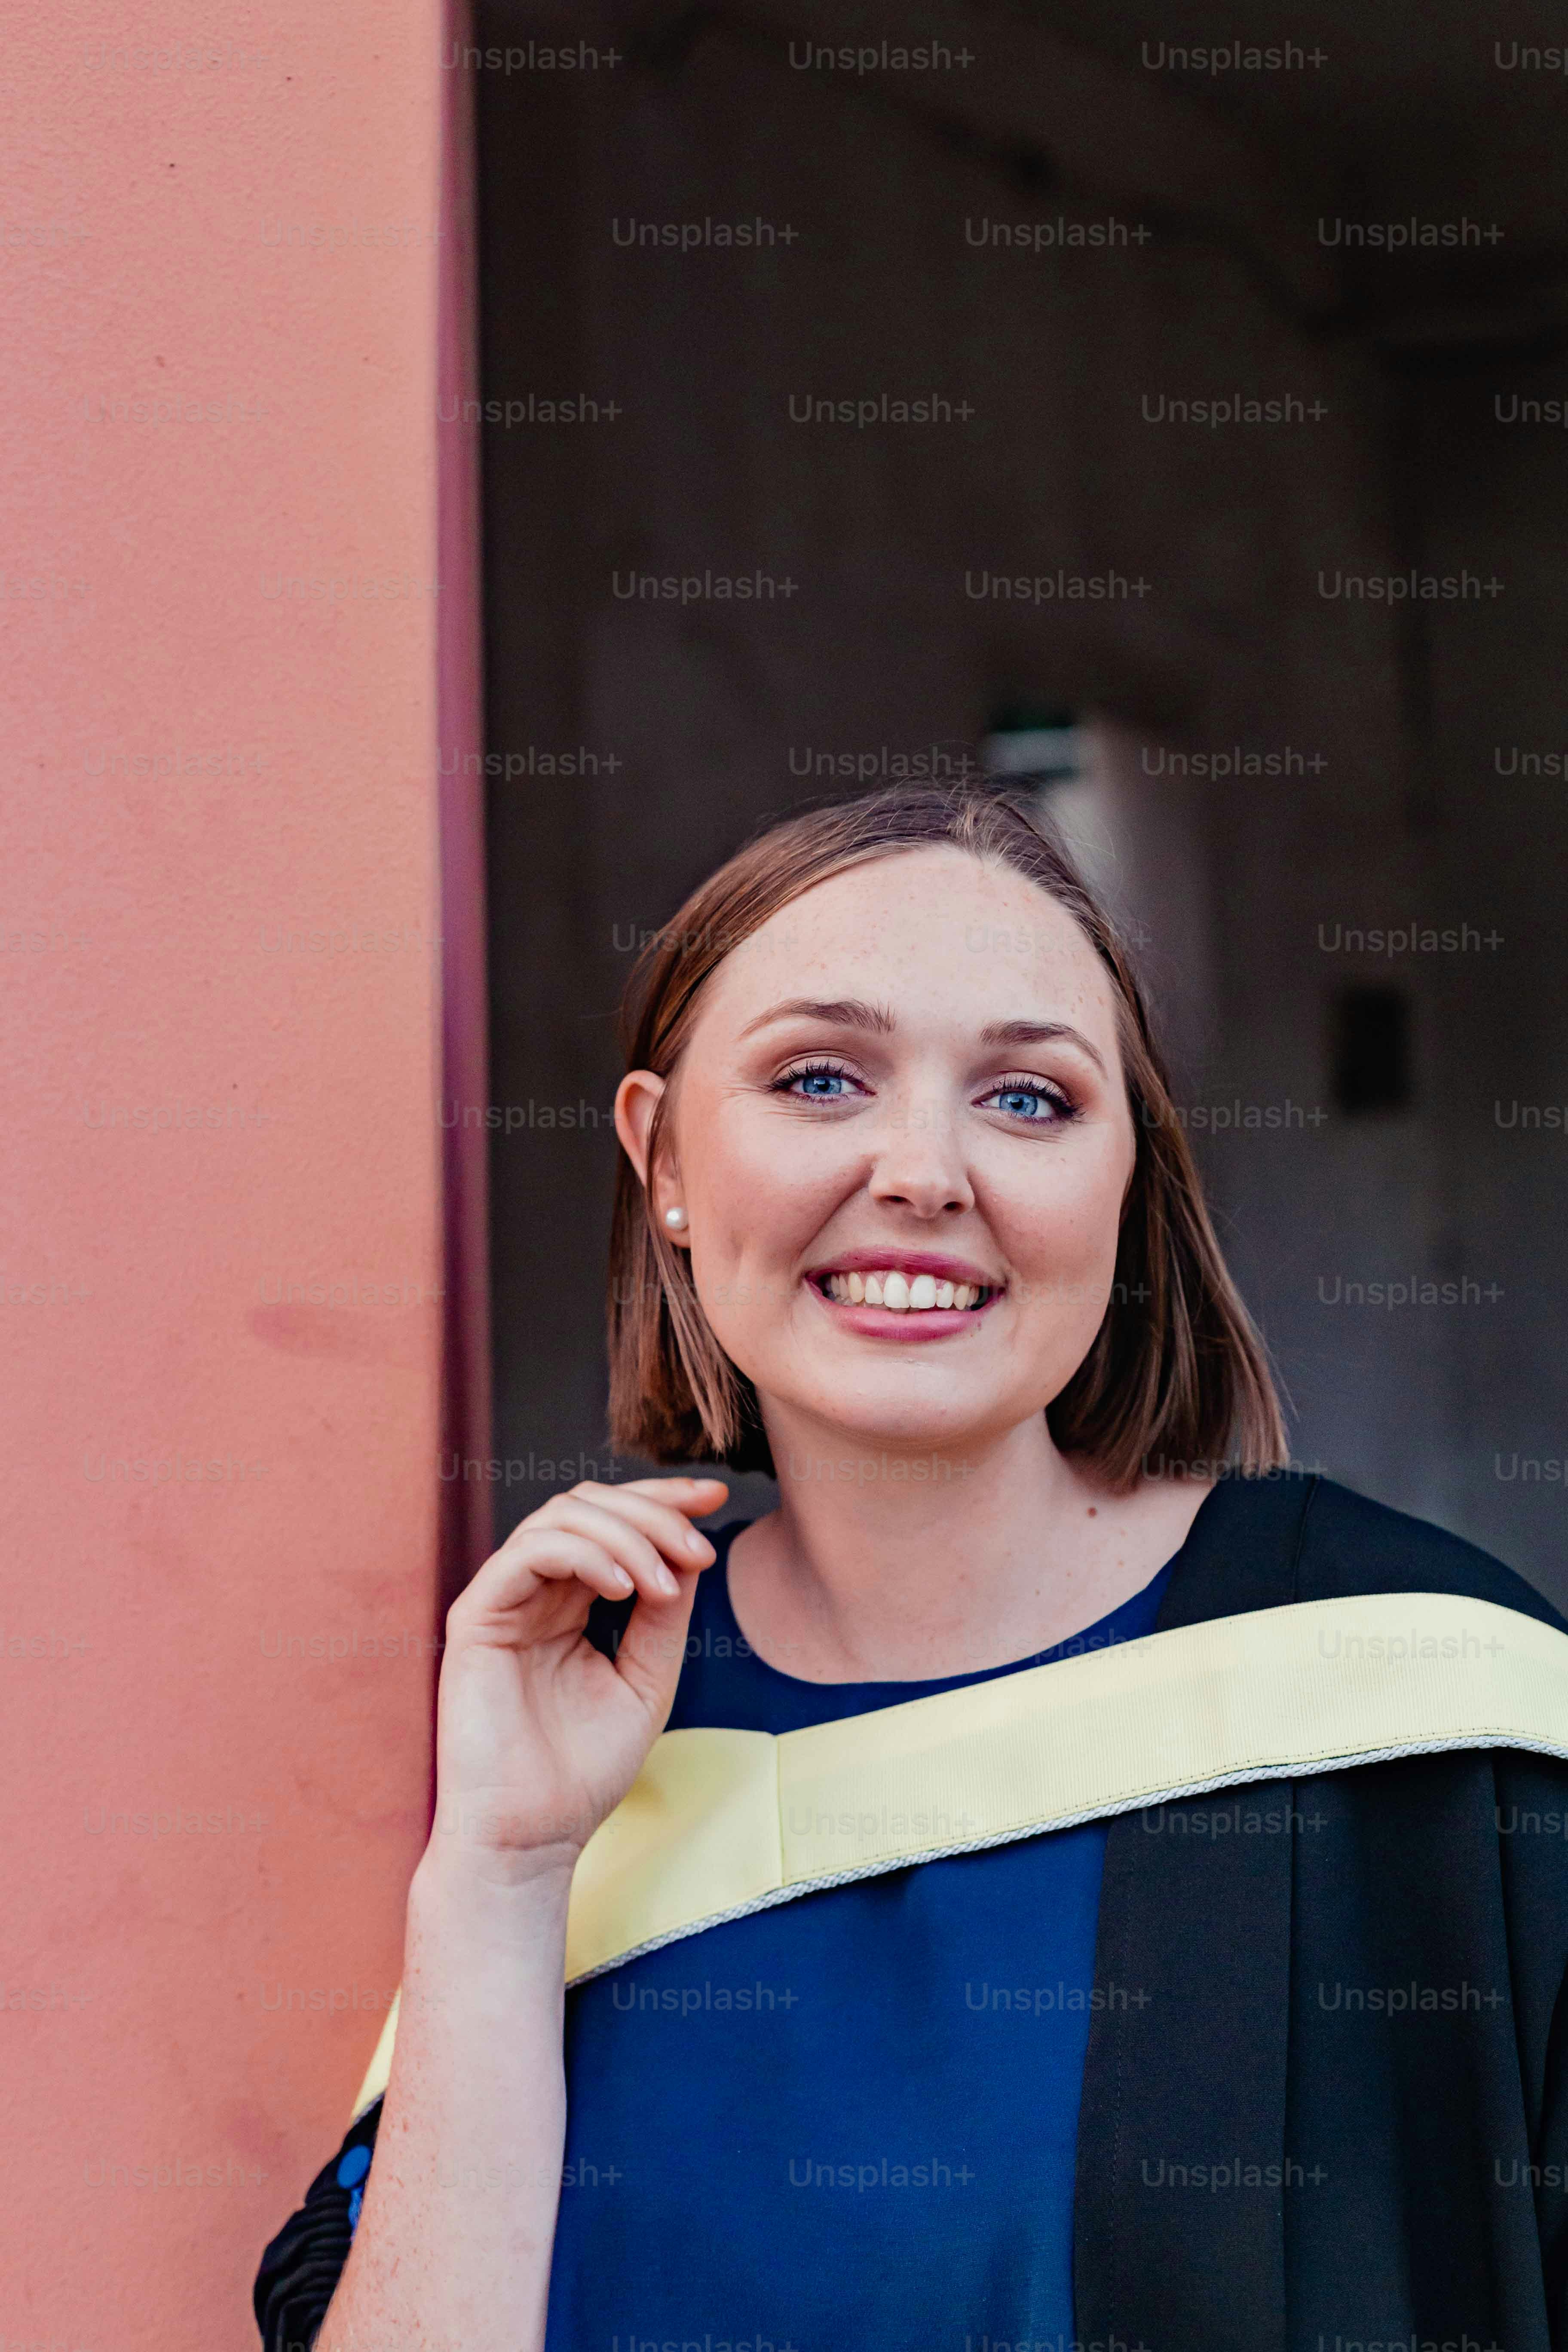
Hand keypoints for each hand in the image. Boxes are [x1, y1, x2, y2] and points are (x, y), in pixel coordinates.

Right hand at [422, 1476, 729, 1876]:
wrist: (532, 1838)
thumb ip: (664, 1617)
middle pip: (588, 1504)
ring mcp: (501, 1600)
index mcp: (569, 1603)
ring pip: (560, 1517)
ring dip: (626, 1536)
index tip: (716, 1496)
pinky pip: (528, 1553)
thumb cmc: (583, 1772)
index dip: (663, 1500)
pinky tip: (623, 1589)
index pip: (612, 1523)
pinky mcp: (476, 1617)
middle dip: (653, 1511)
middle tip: (699, 1544)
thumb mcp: (646, 1681)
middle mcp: (533, 1592)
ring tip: (664, 1584)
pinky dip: (584, 1555)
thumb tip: (692, 1552)